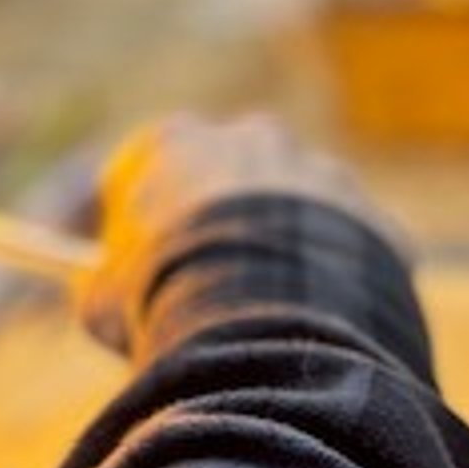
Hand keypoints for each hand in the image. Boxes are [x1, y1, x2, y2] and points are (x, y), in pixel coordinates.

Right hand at [79, 112, 401, 355]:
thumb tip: (96, 294)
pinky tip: (317, 328)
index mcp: (180, 142)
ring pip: (299, 209)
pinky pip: (349, 251)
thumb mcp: (106, 303)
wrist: (271, 319)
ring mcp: (320, 173)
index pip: (156, 157)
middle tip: (211, 274)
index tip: (144, 248)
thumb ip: (101, 285)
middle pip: (234, 170)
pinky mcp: (372, 218)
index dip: (148, 205)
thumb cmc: (168, 299)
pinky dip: (333, 282)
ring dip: (283, 248)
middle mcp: (253, 139)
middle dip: (224, 214)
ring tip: (271, 314)